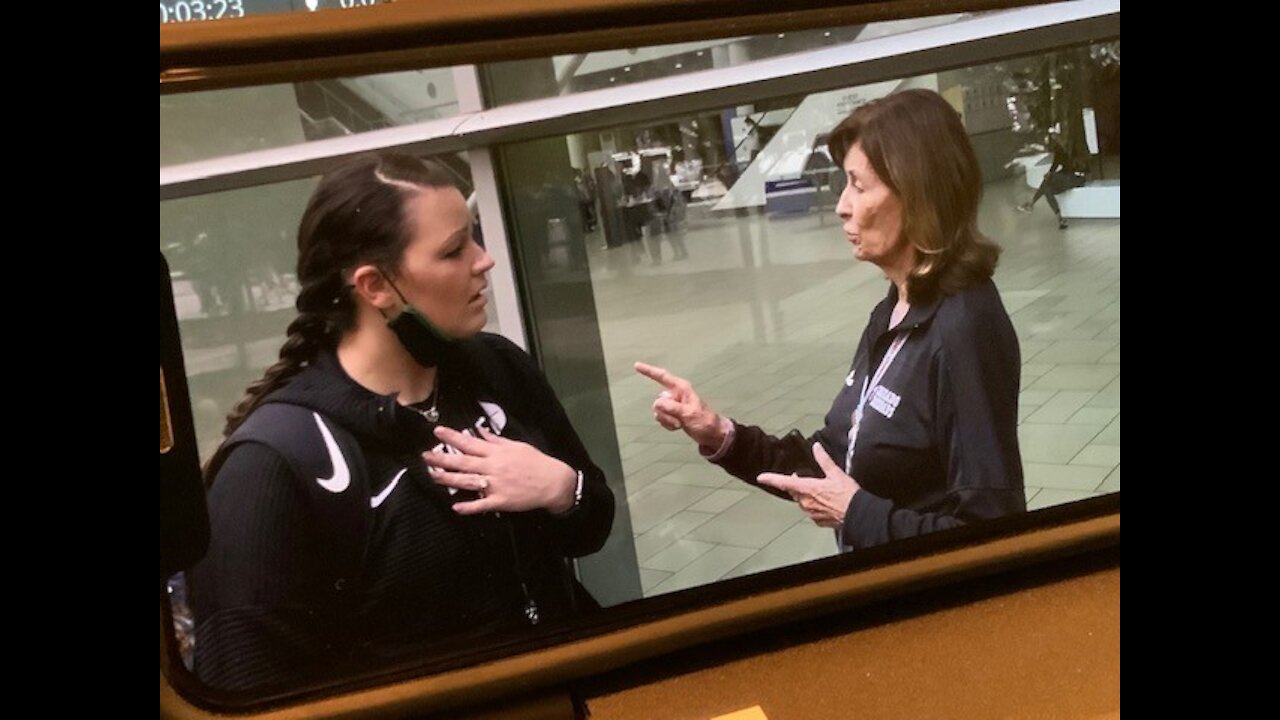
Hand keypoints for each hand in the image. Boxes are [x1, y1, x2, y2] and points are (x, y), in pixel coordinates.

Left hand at [423, 426, 576, 514]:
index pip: (470, 443)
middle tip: (425, 456)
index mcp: (496, 452)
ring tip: (433, 476)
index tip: (437, 431)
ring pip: (468, 482)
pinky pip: (482, 505)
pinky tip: (455, 506)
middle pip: (463, 462)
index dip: (452, 437)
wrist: (553, 482)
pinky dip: (469, 507)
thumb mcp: (517, 446)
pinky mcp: (501, 501)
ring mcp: (496, 485)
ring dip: (449, 479)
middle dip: (443, 458)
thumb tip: (479, 431)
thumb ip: (496, 440)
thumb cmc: (536, 462)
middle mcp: (493, 467)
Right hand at [634, 361, 725, 448]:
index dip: (649, 371)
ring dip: (667, 420)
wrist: (711, 435)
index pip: (662, 377)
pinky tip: (678, 427)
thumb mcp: (689, 414)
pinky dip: (668, 425)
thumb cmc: (705, 421)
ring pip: (658, 411)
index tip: (637, 365)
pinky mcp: (673, 415)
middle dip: (665, 413)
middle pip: (658, 401)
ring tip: (680, 424)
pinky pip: (661, 418)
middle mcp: (676, 395)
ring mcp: (674, 405)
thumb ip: (672, 408)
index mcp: (682, 389)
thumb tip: (657, 403)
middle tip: (679, 421)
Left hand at [756, 443, 859, 528]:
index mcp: (807, 488)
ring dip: (807, 496)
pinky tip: (826, 503)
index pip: (784, 482)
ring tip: (819, 491)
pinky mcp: (818, 521)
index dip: (771, 479)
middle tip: (801, 479)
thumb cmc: (847, 495)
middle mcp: (805, 502)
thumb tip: (817, 448)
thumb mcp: (836, 473)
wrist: (857, 515)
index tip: (761, 477)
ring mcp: (811, 513)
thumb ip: (824, 460)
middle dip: (795, 485)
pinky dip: (816, 506)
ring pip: (803, 502)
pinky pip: (812, 511)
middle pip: (794, 492)